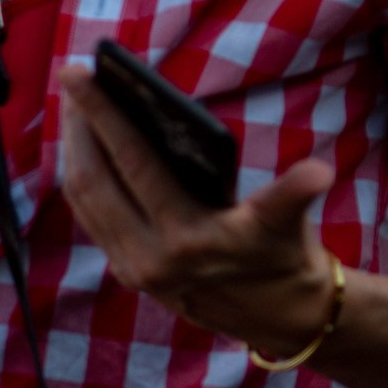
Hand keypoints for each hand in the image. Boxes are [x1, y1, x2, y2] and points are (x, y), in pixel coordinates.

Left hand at [58, 68, 337, 355]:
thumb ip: (296, 196)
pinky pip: (89, 215)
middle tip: (70, 75)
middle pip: (95, 180)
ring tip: (74, 102)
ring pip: (84, 199)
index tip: (79, 72)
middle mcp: (150, 259)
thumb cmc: (281, 253)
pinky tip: (83, 143)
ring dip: (74, 148)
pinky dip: (82, 175)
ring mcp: (131, 268)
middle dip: (78, 125)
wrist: (275, 316)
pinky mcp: (124, 271)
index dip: (104, 115)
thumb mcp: (289, 223)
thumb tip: (317, 173)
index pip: (135, 165)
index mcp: (189, 240)